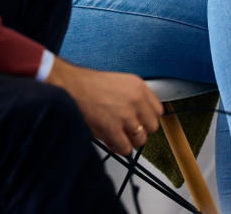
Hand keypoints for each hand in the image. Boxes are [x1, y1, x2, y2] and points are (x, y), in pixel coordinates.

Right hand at [45, 57, 162, 155]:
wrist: (72, 86)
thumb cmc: (91, 84)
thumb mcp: (120, 82)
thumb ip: (135, 97)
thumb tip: (144, 116)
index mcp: (139, 86)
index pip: (158, 110)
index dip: (148, 117)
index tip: (140, 120)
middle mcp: (136, 100)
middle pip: (152, 127)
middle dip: (140, 130)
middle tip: (127, 128)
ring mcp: (126, 115)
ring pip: (140, 140)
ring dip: (129, 140)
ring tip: (117, 133)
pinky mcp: (113, 129)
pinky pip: (125, 148)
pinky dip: (118, 147)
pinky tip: (110, 138)